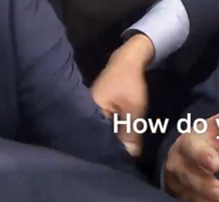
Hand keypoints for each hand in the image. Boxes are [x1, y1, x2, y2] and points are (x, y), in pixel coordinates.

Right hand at [91, 34, 154, 156]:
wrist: (130, 58)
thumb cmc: (130, 83)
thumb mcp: (133, 109)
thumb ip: (130, 131)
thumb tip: (130, 155)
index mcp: (88, 111)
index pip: (95, 138)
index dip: (108, 150)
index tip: (119, 159)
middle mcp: (85, 110)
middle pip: (97, 134)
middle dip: (110, 144)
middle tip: (123, 156)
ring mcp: (90, 107)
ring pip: (101, 128)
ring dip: (112, 136)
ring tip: (122, 150)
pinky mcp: (97, 105)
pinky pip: (103, 121)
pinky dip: (112, 128)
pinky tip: (120, 136)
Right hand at [164, 103, 218, 201]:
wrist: (182, 155)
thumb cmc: (203, 140)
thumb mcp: (213, 128)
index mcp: (186, 145)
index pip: (192, 149)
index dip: (203, 156)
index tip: (217, 164)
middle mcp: (178, 165)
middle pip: (190, 177)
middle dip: (207, 186)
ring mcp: (179, 184)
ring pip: (190, 194)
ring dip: (206, 199)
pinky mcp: (182, 197)